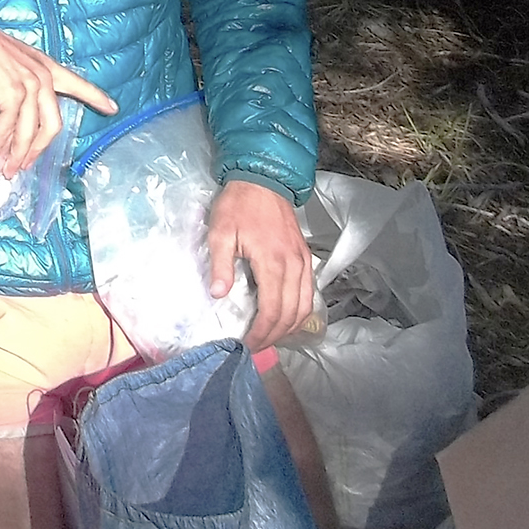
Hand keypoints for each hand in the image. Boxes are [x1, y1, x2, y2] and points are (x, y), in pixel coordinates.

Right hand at [0, 20, 117, 174]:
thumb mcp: (5, 67)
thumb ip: (14, 89)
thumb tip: (7, 121)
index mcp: (43, 65)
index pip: (76, 82)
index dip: (95, 96)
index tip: (112, 108)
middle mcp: (41, 75)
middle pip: (53, 123)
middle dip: (38, 150)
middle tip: (24, 167)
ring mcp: (29, 84)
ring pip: (31, 131)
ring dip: (16, 154)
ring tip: (5, 170)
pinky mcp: (11, 93)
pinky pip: (8, 128)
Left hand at [208, 179, 313, 348]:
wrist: (263, 180)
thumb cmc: (237, 206)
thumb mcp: (220, 233)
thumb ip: (221, 265)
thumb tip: (219, 296)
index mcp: (273, 262)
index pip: (273, 310)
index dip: (261, 333)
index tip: (246, 345)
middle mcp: (294, 265)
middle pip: (292, 314)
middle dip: (274, 336)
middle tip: (256, 348)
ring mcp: (304, 262)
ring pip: (305, 306)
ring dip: (289, 327)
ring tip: (269, 338)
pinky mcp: (306, 257)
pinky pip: (309, 292)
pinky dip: (299, 311)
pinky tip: (284, 318)